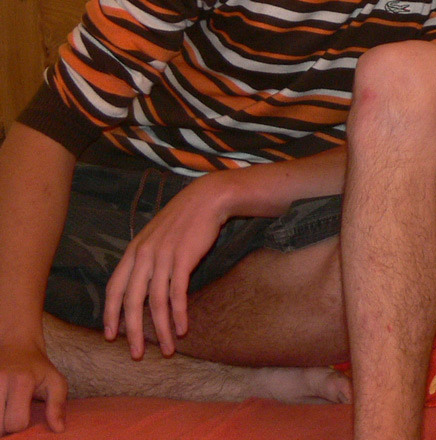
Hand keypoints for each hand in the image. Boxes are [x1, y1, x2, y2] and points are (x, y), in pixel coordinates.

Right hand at [0, 339, 65, 434]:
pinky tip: (0, 408)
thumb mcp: (55, 381)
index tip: (24, 416)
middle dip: (5, 428)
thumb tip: (59, 429)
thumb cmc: (38, 368)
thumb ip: (57, 405)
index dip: (21, 425)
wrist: (16, 345)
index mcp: (21, 382)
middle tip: (11, 416)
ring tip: (4, 412)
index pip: (15, 422)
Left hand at [103, 172, 230, 359]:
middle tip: (136, 354)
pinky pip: (177, 293)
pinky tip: (183, 328)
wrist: (207, 199)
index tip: (112, 337)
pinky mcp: (183, 259)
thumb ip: (144, 258)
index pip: (114, 289)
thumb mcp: (155, 236)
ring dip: (161, 329)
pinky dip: (179, 314)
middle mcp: (143, 256)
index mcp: (133, 251)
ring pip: (155, 302)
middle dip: (132, 332)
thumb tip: (139, 285)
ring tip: (167, 348)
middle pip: (131, 302)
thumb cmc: (183, 220)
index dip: (110, 315)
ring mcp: (162, 257)